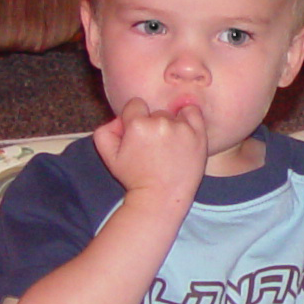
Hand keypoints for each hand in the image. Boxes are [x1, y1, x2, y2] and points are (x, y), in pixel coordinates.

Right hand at [93, 100, 208, 209]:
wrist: (160, 198)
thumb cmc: (134, 178)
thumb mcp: (109, 157)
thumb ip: (105, 130)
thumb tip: (120, 118)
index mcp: (137, 125)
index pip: (135, 105)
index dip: (134, 119)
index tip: (138, 134)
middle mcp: (160, 122)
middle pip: (155, 112)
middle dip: (152, 124)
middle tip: (154, 147)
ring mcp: (181, 128)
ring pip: (173, 115)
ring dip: (170, 125)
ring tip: (168, 147)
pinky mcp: (198, 134)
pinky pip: (193, 113)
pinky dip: (188, 119)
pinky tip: (182, 133)